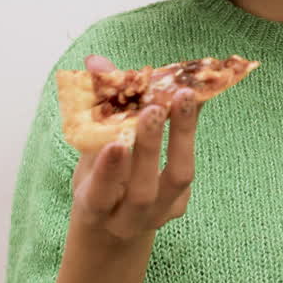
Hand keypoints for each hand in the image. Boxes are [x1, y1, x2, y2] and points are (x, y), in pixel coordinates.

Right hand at [68, 55, 205, 243]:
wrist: (113, 221)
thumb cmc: (97, 178)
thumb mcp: (87, 151)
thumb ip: (95, 110)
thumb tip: (95, 60)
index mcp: (95, 208)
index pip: (100, 195)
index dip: (108, 171)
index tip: (116, 143)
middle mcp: (127, 218)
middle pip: (143, 189)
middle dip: (150, 148)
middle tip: (154, 109)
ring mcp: (158, 213)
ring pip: (177, 178)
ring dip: (182, 134)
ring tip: (186, 96)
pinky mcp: (179, 203)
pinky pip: (189, 166)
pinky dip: (189, 131)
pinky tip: (195, 101)